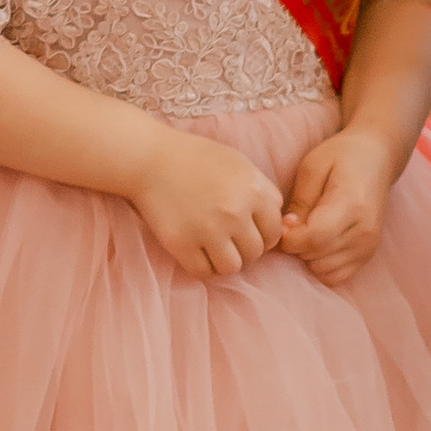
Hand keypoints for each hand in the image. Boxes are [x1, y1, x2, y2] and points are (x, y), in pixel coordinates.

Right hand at [128, 129, 284, 279]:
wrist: (149, 158)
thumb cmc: (196, 159)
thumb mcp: (239, 164)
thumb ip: (263, 192)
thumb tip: (281, 227)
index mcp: (252, 189)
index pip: (275, 231)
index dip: (263, 235)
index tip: (248, 231)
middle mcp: (234, 211)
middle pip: (255, 252)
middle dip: (244, 249)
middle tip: (228, 239)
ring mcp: (208, 229)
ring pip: (232, 267)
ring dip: (225, 261)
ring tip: (214, 248)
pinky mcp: (181, 243)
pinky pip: (204, 272)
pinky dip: (203, 267)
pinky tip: (197, 252)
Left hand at [277, 124, 398, 287]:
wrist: (378, 156)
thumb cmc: (343, 155)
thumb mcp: (313, 166)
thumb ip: (300, 201)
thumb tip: (287, 231)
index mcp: (352, 205)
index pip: (313, 238)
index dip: (289, 238)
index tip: (280, 224)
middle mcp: (365, 230)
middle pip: (316, 256)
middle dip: (295, 246)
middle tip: (291, 225)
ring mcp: (369, 245)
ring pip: (324, 270)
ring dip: (307, 256)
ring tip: (305, 232)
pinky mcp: (368, 253)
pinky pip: (336, 276)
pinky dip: (321, 265)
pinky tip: (317, 244)